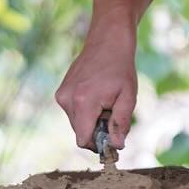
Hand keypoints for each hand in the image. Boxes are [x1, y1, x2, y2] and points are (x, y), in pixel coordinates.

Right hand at [54, 18, 138, 152]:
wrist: (107, 41)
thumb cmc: (121, 68)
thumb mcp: (128, 97)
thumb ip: (121, 123)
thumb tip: (116, 146)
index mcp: (83, 102)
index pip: (82, 139)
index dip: (97, 144)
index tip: (111, 139)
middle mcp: (67, 99)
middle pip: (80, 132)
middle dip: (96, 130)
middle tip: (112, 112)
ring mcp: (61, 95)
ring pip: (76, 123)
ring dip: (91, 120)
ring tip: (104, 101)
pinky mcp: (60, 91)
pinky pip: (72, 112)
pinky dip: (85, 111)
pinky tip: (96, 94)